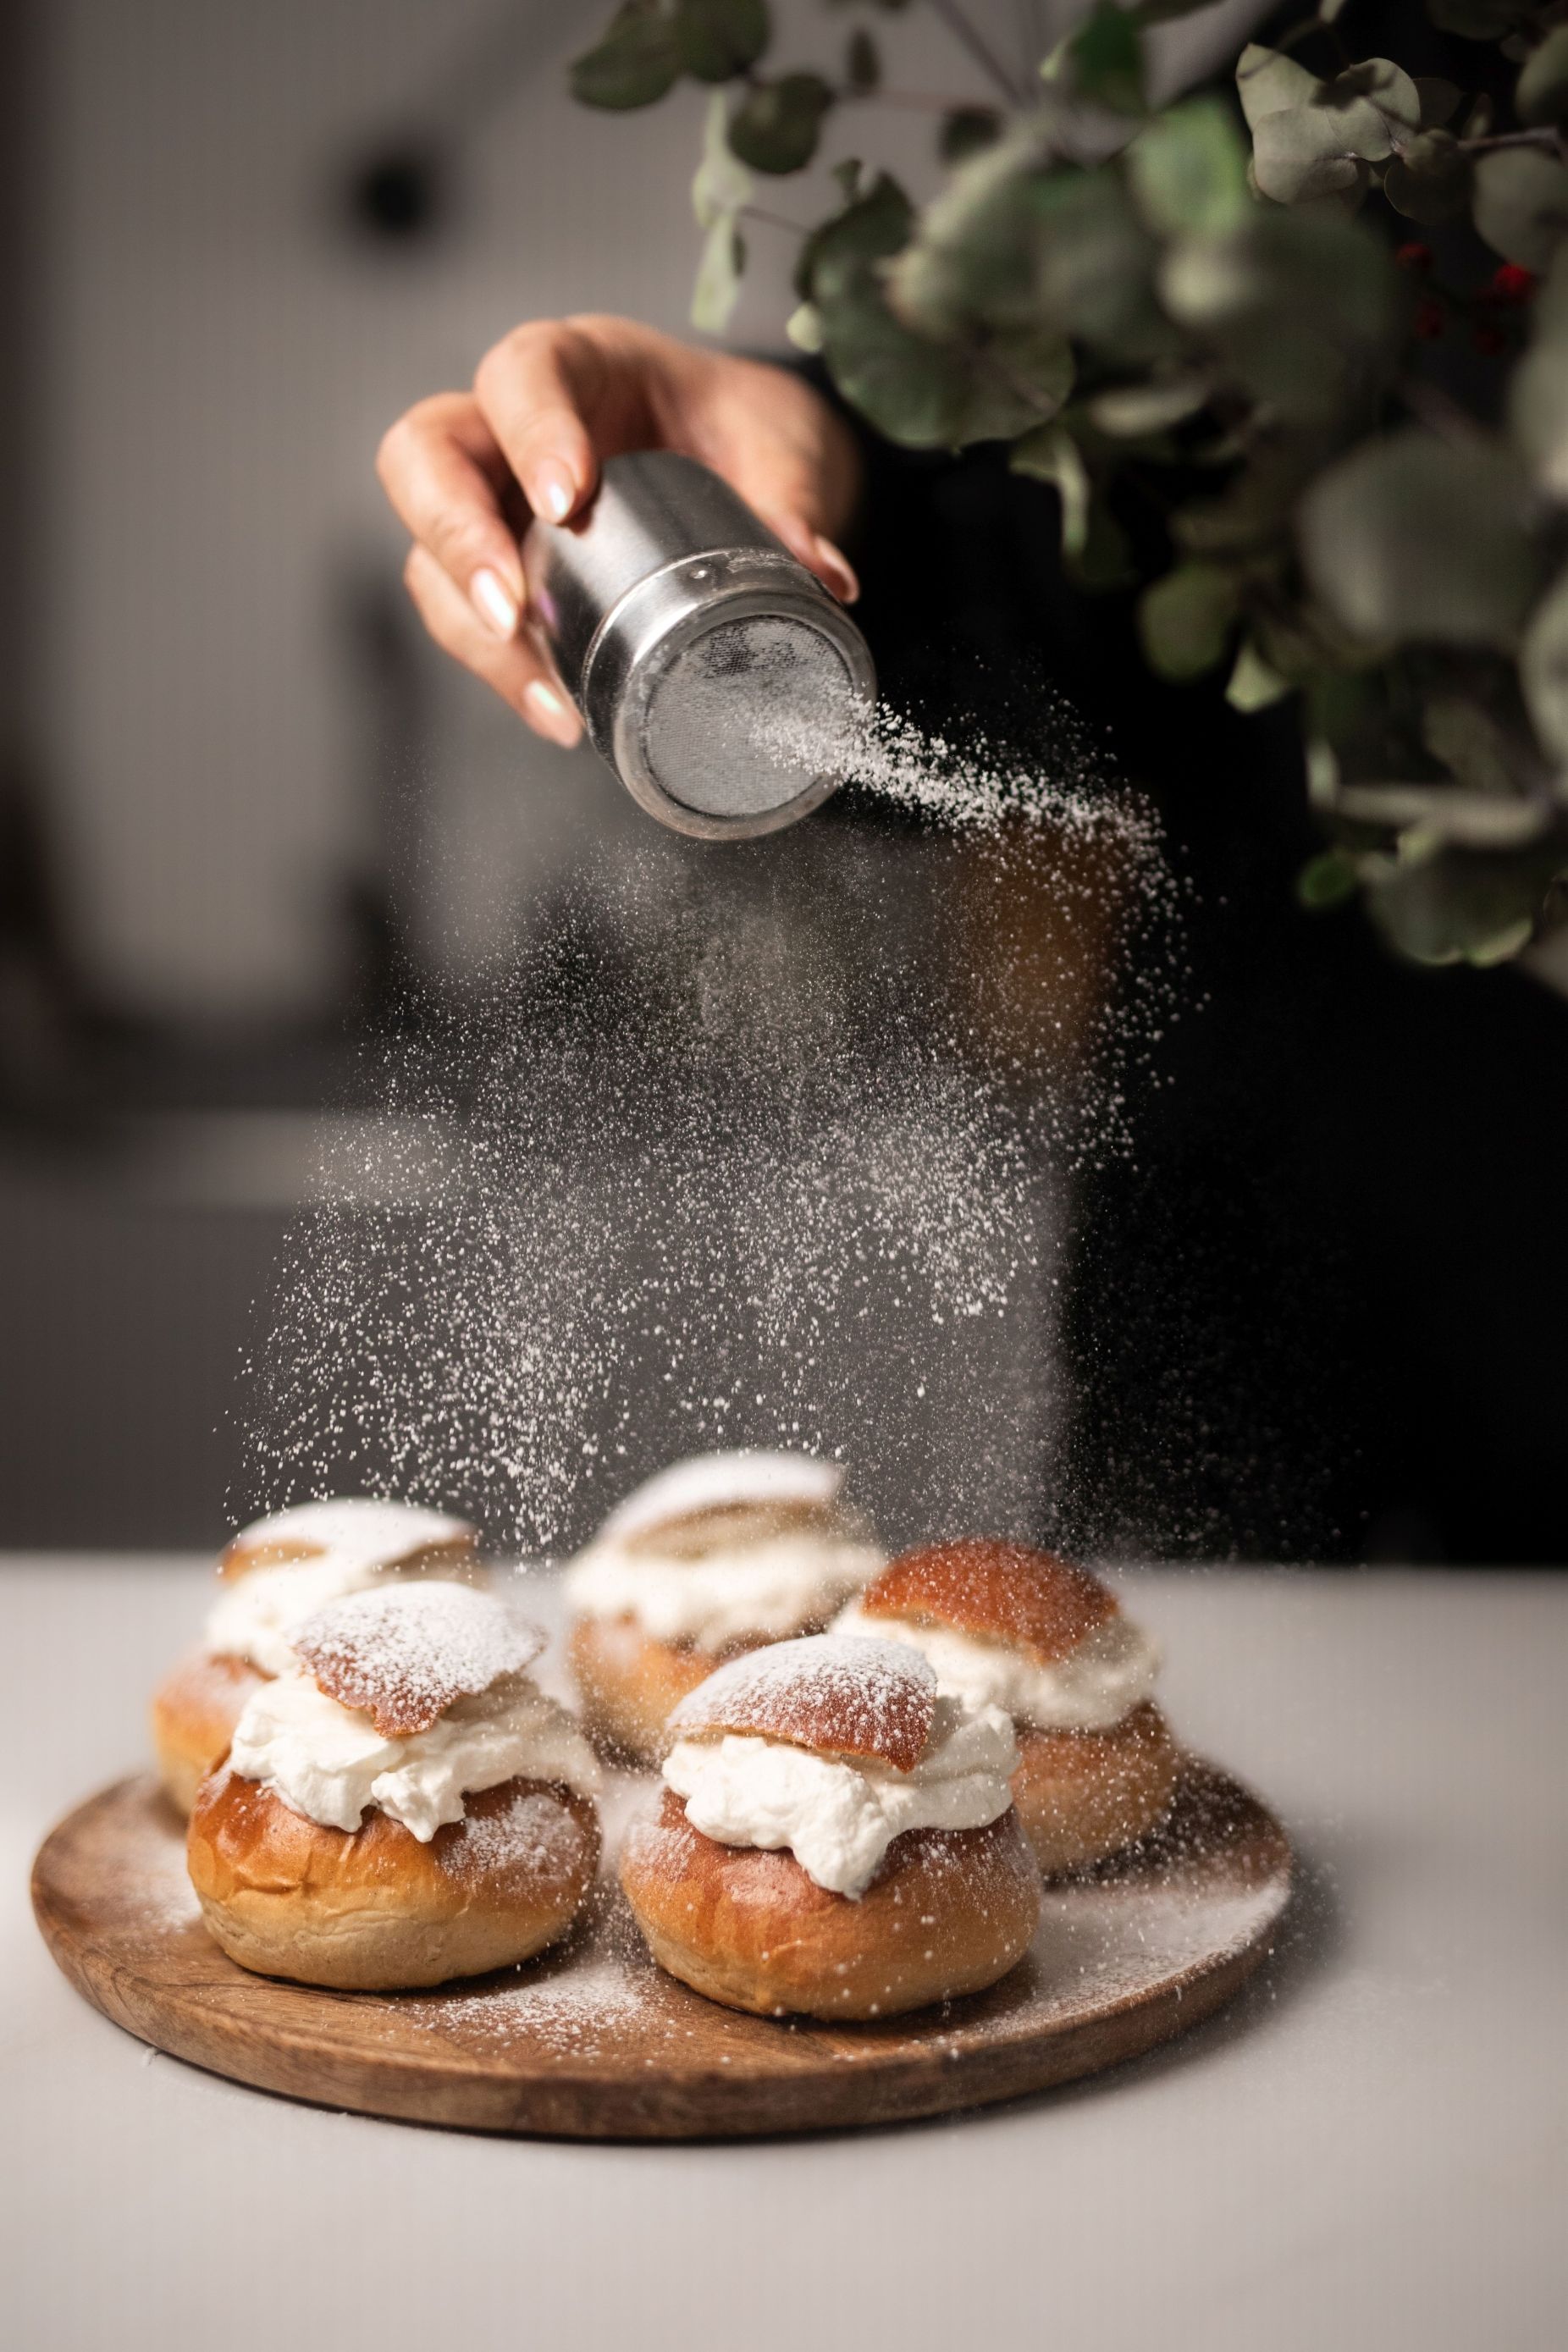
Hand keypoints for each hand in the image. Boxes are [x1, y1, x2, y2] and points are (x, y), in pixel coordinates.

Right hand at [376, 315, 863, 746]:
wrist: (750, 466)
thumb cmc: (746, 431)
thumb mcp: (780, 447)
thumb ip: (791, 499)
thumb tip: (816, 572)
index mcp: (583, 366)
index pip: (524, 374)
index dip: (529, 432)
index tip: (563, 500)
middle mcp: (513, 429)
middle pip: (426, 456)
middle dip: (457, 536)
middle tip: (512, 608)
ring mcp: (495, 504)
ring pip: (430, 551)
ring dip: (472, 626)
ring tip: (546, 688)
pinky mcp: (503, 572)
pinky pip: (468, 618)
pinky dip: (506, 670)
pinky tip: (558, 710)